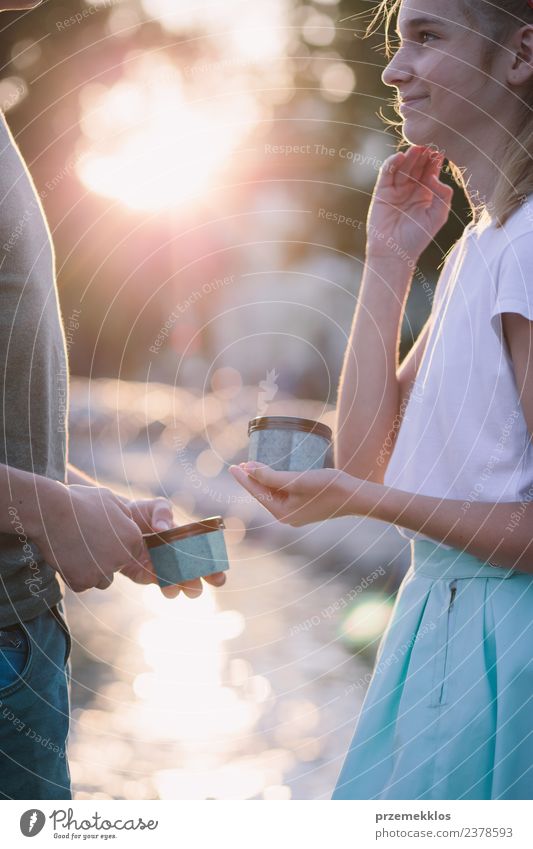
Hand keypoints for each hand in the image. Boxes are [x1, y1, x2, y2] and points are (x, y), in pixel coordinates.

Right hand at [29, 481, 145, 592]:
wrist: (52, 512)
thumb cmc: (79, 501)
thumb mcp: (109, 498)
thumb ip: (124, 513)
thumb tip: (129, 522)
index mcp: (133, 538)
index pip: (132, 551)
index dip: (116, 546)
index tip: (100, 539)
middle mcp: (122, 558)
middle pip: (117, 565)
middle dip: (104, 558)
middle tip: (85, 543)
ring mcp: (103, 572)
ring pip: (103, 580)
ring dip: (92, 571)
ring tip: (76, 553)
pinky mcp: (83, 581)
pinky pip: (82, 585)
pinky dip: (73, 576)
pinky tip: (66, 560)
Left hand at [118, 495, 226, 598]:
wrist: (114, 519)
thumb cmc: (139, 511)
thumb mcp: (154, 505)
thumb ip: (163, 512)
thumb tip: (162, 529)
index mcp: (184, 541)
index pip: (204, 557)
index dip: (214, 568)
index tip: (219, 576)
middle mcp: (174, 557)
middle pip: (191, 575)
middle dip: (196, 584)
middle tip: (197, 587)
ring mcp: (158, 566)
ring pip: (172, 582)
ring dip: (176, 587)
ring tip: (177, 588)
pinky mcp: (140, 572)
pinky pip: (150, 579)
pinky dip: (156, 580)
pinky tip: (160, 579)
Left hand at [228, 462, 365, 525]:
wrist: (355, 496)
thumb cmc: (327, 487)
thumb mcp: (296, 480)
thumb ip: (270, 476)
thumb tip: (249, 469)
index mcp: (282, 513)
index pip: (257, 492)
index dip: (244, 478)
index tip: (232, 467)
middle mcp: (287, 516)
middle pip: (264, 495)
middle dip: (252, 479)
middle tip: (239, 465)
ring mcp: (296, 513)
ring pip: (274, 495)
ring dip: (263, 481)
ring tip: (252, 468)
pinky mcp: (305, 507)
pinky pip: (284, 495)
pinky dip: (276, 484)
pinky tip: (273, 476)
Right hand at [366, 145, 453, 262]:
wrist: (394, 253)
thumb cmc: (418, 237)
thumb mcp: (438, 215)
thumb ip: (443, 195)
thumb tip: (435, 176)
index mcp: (426, 192)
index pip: (431, 169)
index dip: (436, 158)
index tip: (443, 146)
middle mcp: (411, 188)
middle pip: (418, 164)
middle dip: (424, 153)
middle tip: (430, 140)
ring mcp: (396, 188)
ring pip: (403, 166)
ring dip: (410, 155)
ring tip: (417, 147)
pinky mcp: (382, 191)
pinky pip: (387, 173)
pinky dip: (392, 163)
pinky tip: (400, 157)